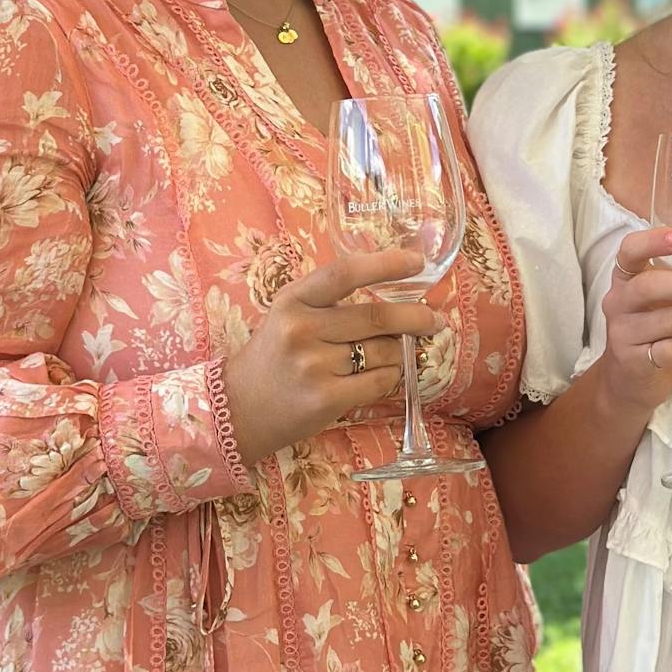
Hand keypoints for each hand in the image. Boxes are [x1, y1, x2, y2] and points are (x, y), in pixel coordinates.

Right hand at [224, 250, 447, 465]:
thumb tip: (400, 296)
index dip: (386, 264)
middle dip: (417, 318)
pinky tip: (377, 377)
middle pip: (378, 317)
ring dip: (398, 354)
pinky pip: (381, 381)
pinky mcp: (327, 399)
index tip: (418, 261)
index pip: (344, 272)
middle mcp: (302, 329)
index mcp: (293, 300)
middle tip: (434, 320)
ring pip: (385, 352)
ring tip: (386, 357)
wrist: (236, 410)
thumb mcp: (290, 316)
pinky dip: (390, 377)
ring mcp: (314, 366)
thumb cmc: (274, 357)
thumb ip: (333, 303)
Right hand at [591, 226, 671, 416]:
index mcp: (627, 278)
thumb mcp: (671, 298)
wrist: (630, 380)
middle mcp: (620, 301)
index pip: (630, 250)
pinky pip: (671, 350)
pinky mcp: (634, 361)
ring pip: (669, 321)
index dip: (653, 241)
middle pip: (650, 285)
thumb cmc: (656, 329)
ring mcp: (624, 332)